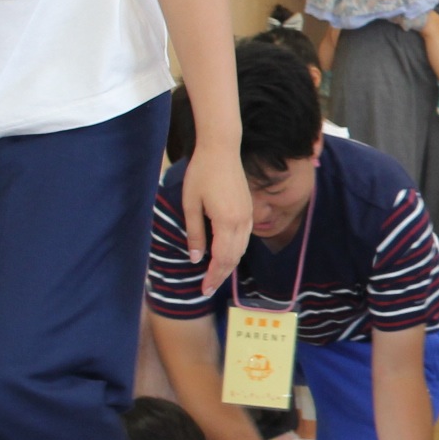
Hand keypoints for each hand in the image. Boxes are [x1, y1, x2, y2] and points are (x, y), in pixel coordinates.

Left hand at [179, 142, 254, 297]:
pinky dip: (235, 251)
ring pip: (241, 249)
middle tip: (208, 289)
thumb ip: (195, 233)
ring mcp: (248, 216)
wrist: (222, 150)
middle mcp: (242, 222)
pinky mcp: (248, 210)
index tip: (204, 289)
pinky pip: (245, 238)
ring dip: (229, 265)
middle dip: (221, 275)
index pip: (221, 258)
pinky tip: (226, 255)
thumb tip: (196, 258)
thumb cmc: (201, 174)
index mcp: (226, 222)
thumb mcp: (191, 204)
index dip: (213, 276)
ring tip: (216, 276)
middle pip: (234, 257)